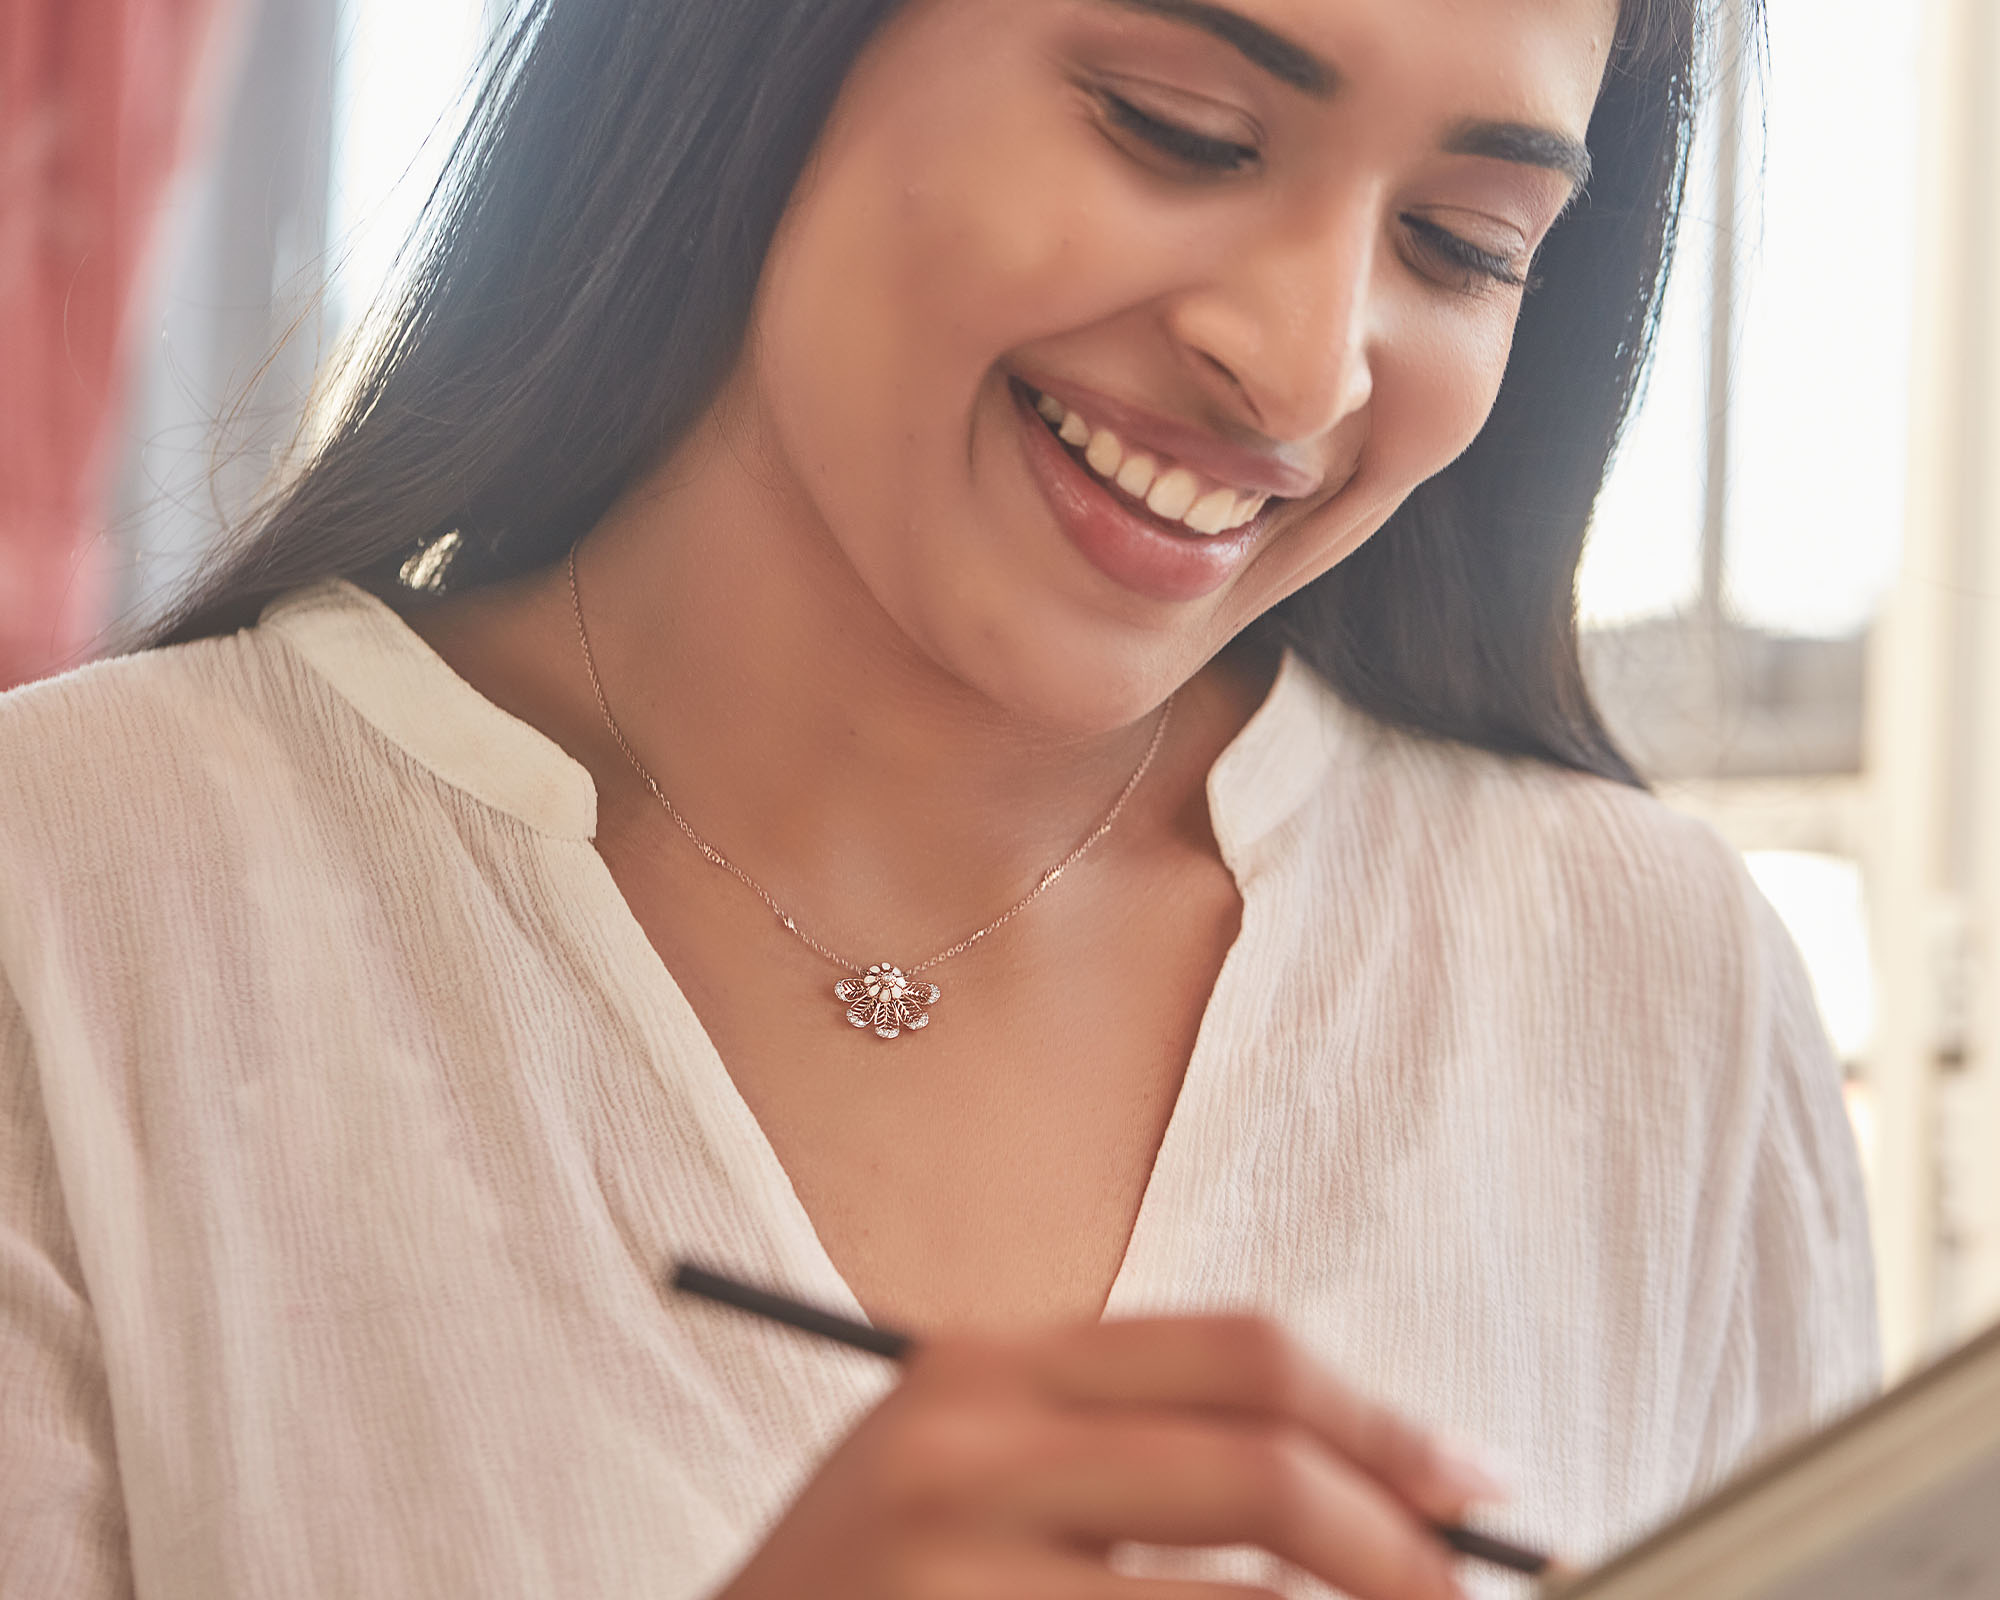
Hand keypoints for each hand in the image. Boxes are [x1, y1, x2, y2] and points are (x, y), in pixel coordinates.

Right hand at [713, 1315, 1506, 1598]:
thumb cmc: (871, 1597)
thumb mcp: (970, 1477)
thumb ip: (1131, 1453)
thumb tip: (1369, 1483)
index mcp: (984, 1366)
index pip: (1241, 1354)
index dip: (1379, 1421)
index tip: (1466, 1483)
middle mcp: (965, 1450)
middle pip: (1262, 1471)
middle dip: (1401, 1548)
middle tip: (1468, 1597)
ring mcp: (955, 1574)